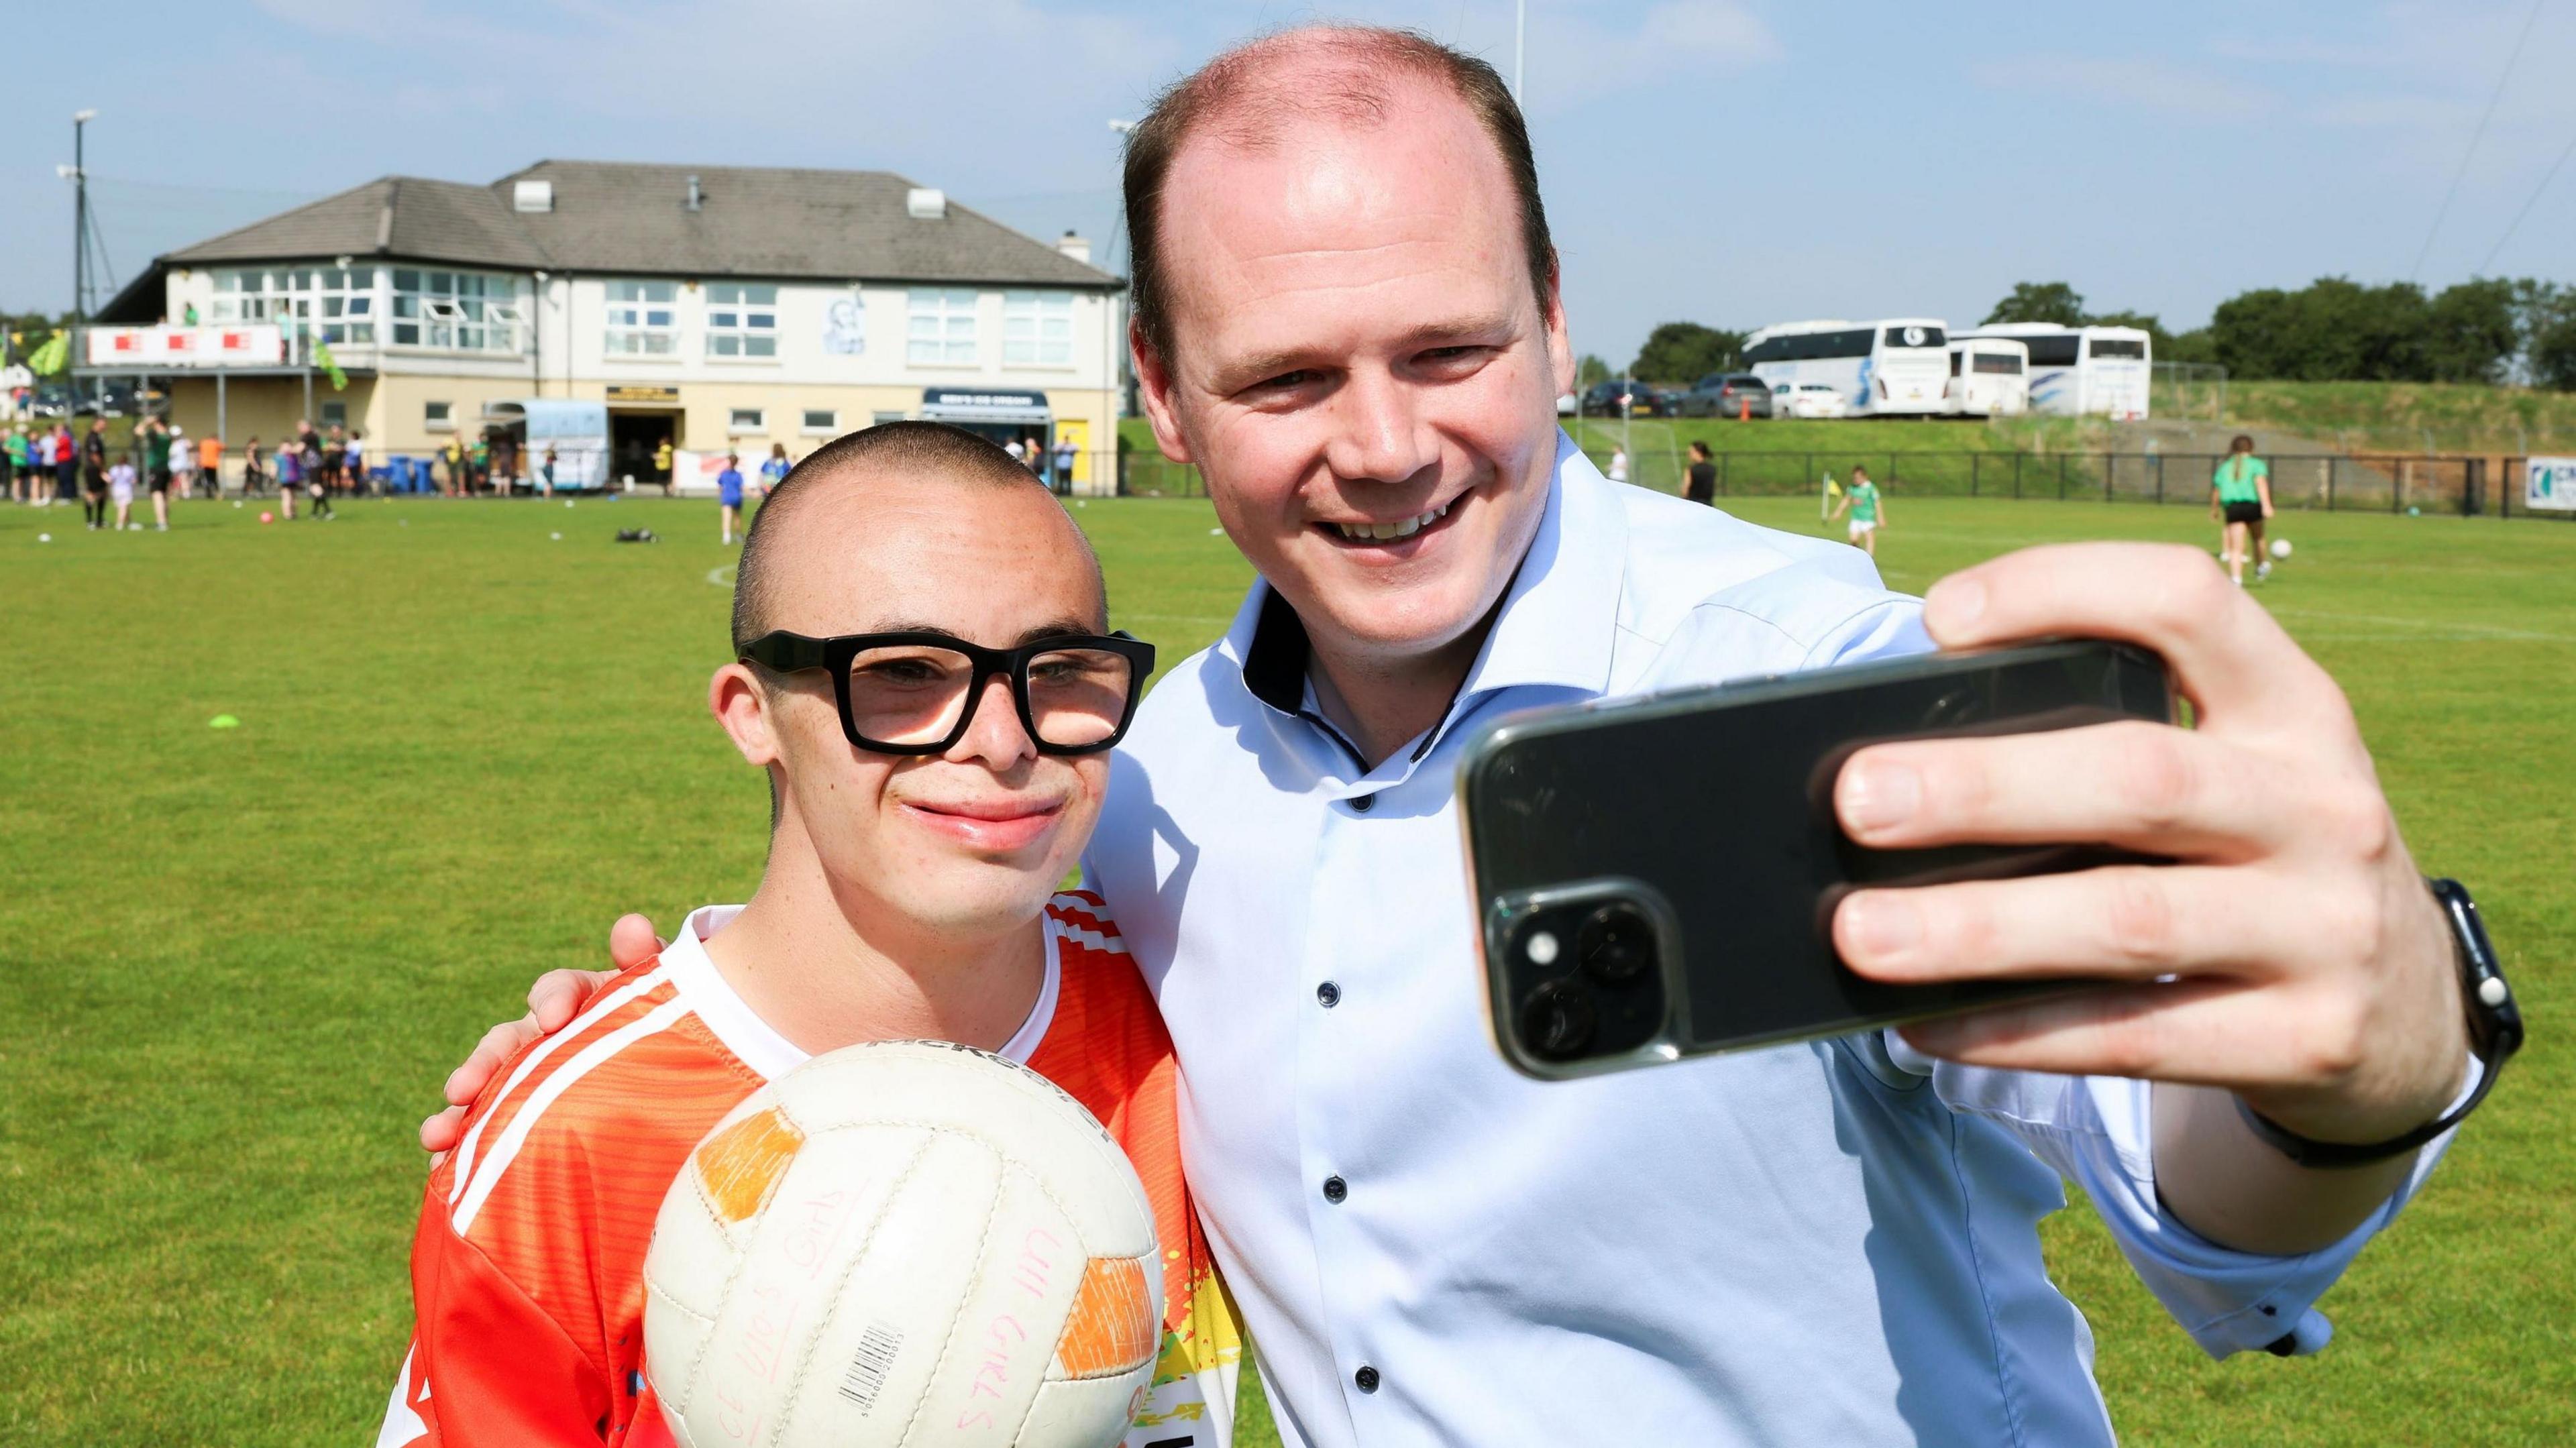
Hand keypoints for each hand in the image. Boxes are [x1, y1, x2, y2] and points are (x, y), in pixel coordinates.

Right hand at [418, 914, 662, 1159]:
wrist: (680, 1062)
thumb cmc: (668, 1020)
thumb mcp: (662, 990)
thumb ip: (646, 960)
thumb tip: (630, 927)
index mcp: (578, 1002)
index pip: (557, 991)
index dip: (552, 1000)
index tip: (552, 1018)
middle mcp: (543, 1040)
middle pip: (505, 1047)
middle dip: (481, 1067)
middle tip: (461, 1089)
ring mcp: (530, 1082)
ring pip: (487, 1095)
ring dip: (458, 1114)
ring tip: (434, 1137)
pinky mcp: (524, 1123)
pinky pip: (490, 1136)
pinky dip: (464, 1151)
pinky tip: (441, 1171)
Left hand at [1831, 543, 2465, 1145]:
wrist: (2408, 1014)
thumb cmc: (2257, 858)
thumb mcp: (2234, 773)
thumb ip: (2108, 746)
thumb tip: (1903, 764)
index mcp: (2293, 709)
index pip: (2187, 603)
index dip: (2062, 588)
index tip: (1938, 617)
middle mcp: (2324, 806)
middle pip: (2141, 778)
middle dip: (1984, 788)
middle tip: (1856, 800)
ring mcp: (2326, 929)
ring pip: (2128, 922)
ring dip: (1979, 929)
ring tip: (1860, 934)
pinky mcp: (2307, 1041)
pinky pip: (2134, 1038)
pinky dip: (2017, 1032)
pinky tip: (1927, 1025)